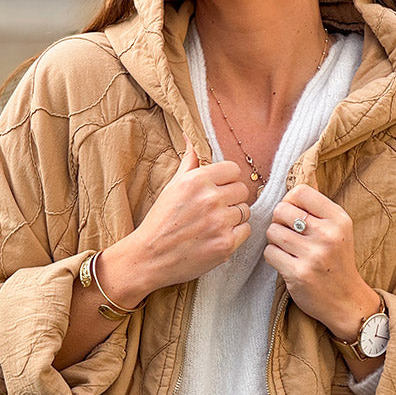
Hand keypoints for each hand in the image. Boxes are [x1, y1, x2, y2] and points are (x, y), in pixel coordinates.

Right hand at [100, 137, 250, 300]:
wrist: (149, 257)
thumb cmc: (159, 221)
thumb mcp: (172, 187)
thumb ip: (189, 162)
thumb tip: (191, 137)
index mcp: (197, 181)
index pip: (233, 170)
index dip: (227, 179)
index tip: (219, 188)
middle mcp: (211, 199)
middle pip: (242, 190)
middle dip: (231, 198)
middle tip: (215, 208)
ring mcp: (220, 222)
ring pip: (245, 211)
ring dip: (233, 217)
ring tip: (213, 224)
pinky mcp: (226, 244)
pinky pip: (246, 230)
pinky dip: (235, 234)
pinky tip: (218, 236)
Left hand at [263, 185, 379, 337]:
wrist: (346, 300)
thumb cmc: (337, 262)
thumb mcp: (338, 229)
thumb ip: (317, 209)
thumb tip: (290, 188)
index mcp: (338, 219)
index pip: (300, 191)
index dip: (290, 201)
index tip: (294, 214)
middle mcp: (327, 235)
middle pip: (282, 210)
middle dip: (279, 221)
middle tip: (289, 234)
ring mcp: (313, 255)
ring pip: (272, 231)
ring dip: (275, 240)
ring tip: (289, 249)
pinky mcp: (298, 273)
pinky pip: (269, 252)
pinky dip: (273, 256)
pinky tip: (286, 262)